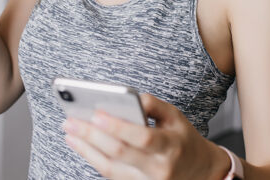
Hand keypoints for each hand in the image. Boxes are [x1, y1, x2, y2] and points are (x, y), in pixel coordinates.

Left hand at [62, 93, 230, 179]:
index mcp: (171, 146)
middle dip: (92, 136)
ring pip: (109, 168)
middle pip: (119, 153)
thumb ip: (154, 104)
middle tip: (70, 121)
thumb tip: (129, 97)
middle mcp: (158, 169)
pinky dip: (93, 159)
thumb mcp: (176, 116)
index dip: (118, 126)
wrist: (200, 173)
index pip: (142, 137)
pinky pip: (110, 175)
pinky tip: (81, 145)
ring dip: (86, 149)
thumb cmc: (183, 139)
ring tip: (69, 132)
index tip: (96, 113)